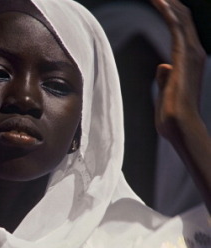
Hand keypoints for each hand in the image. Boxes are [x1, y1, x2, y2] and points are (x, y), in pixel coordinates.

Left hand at [151, 0, 210, 212]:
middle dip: (169, 1)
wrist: (179, 126)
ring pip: (181, 17)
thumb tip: (163, 67)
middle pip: (182, 17)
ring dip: (167, 1)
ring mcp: (192, 53)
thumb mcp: (166, 91)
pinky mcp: (184, 56)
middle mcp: (194, 51)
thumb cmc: (170, 115)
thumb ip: (166, 76)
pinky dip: (167, 10)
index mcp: (189, 58)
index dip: (170, 10)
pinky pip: (176, 26)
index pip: (180, 27)